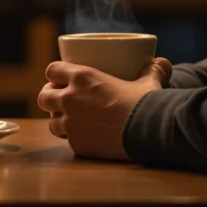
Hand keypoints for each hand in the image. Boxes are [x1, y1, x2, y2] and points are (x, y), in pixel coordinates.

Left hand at [36, 57, 171, 160]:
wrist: (148, 131)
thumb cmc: (145, 102)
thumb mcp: (148, 83)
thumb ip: (152, 71)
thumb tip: (162, 62)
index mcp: (82, 77)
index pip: (52, 70)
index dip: (55, 75)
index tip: (62, 79)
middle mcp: (69, 99)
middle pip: (43, 97)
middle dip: (50, 99)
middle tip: (62, 102)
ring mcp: (71, 124)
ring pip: (51, 123)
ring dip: (59, 121)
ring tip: (72, 122)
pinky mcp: (77, 144)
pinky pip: (68, 141)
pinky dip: (75, 139)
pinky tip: (86, 138)